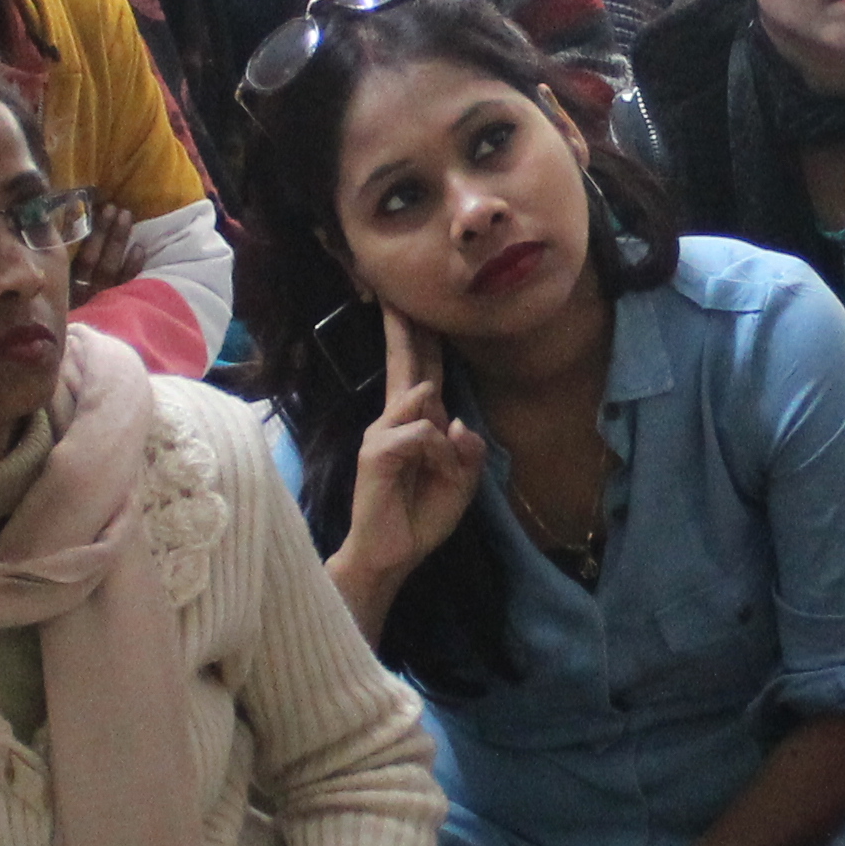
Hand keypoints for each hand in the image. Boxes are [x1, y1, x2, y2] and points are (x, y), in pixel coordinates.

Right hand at [58, 194, 142, 304]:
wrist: (67, 362)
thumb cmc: (53, 310)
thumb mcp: (51, 289)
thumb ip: (52, 262)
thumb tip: (52, 225)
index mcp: (59, 285)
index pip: (71, 256)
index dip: (83, 233)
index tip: (90, 209)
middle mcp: (78, 292)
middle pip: (92, 258)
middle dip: (103, 232)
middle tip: (113, 208)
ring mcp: (97, 301)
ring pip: (108, 268)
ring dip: (117, 241)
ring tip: (126, 216)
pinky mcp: (114, 309)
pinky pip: (124, 285)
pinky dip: (132, 267)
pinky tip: (139, 248)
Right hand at [335, 313, 487, 596]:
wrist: (391, 554)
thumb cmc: (422, 517)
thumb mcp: (461, 482)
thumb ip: (467, 450)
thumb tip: (455, 420)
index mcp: (415, 424)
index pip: (420, 371)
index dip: (419, 338)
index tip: (409, 303)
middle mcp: (394, 420)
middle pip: (407, 364)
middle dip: (404, 328)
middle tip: (394, 290)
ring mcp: (381, 432)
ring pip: (429, 406)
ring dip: (448, 446)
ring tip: (443, 479)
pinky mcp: (377, 450)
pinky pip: (424, 433)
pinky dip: (439, 456)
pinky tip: (431, 477)